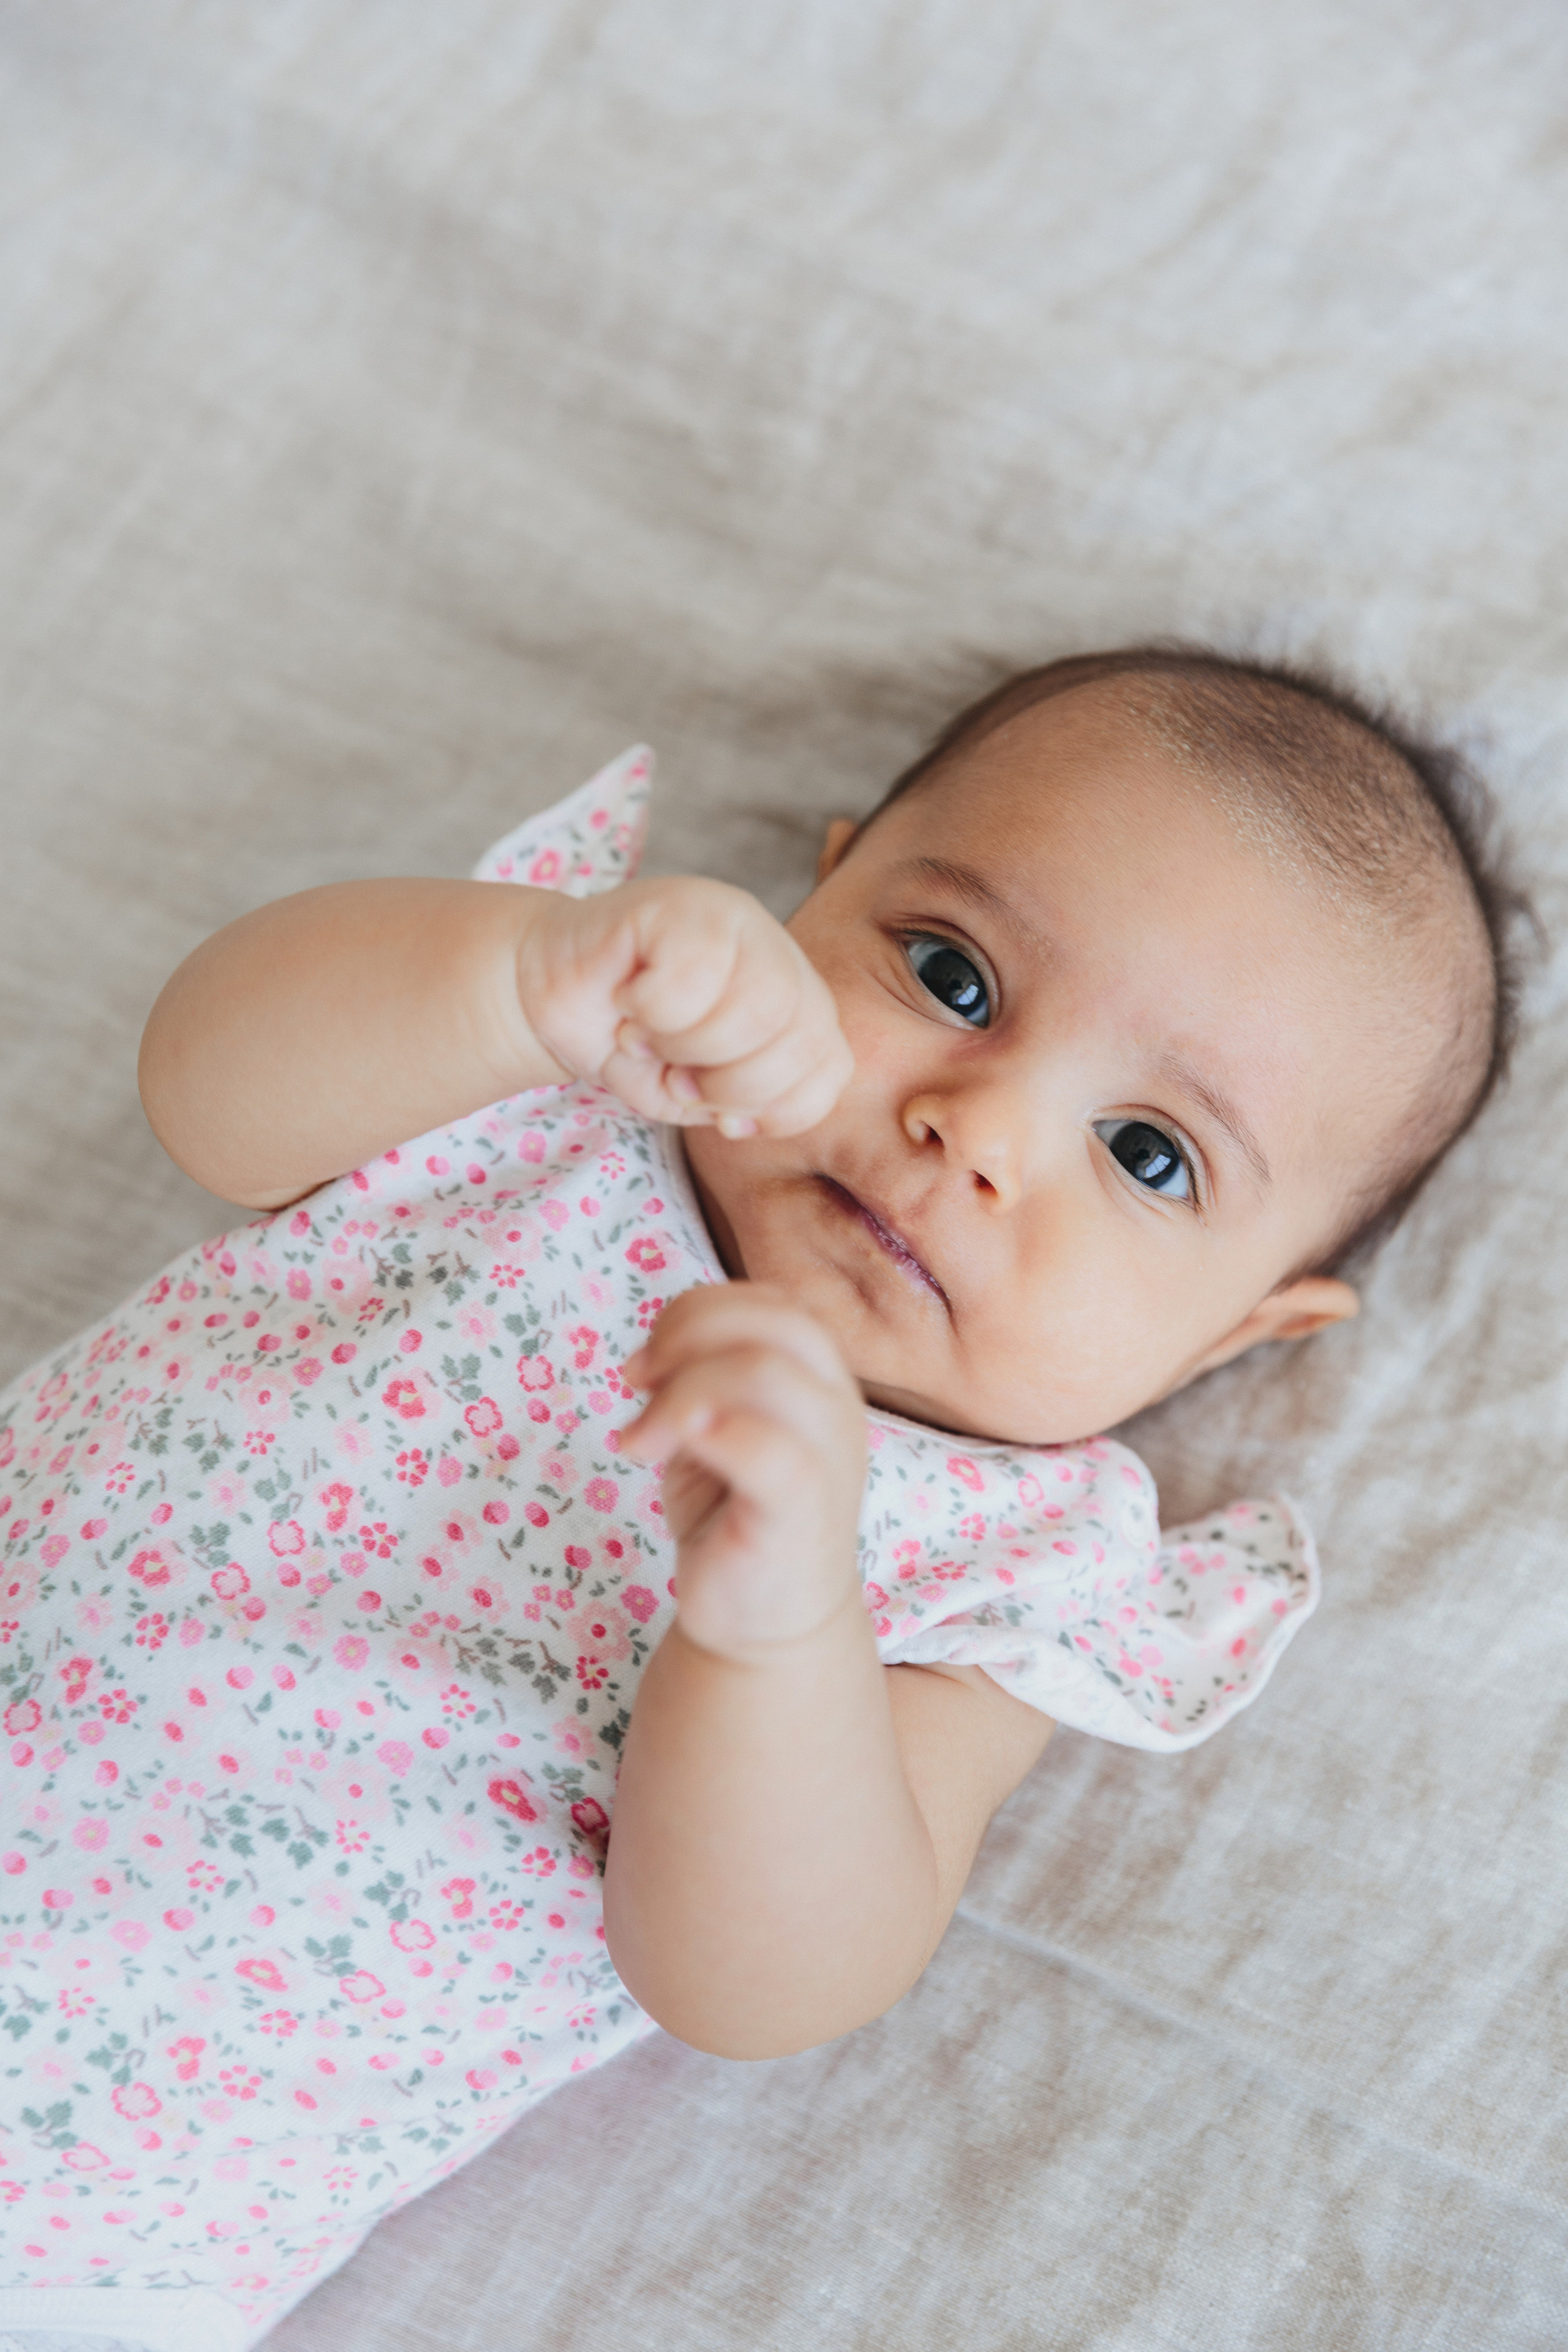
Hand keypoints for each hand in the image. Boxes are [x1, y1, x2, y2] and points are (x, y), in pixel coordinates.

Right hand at [516, 876, 852, 1136]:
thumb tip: (741, 1114)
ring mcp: (733, 919)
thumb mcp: (691, 1095)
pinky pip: (691, 972)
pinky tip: (625, 998)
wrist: (549, 993)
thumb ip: (737, 1107)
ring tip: (643, 1035)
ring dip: (685, 1044)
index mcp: (795, 1002)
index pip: (831, 1066)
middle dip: (729, 1083)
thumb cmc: (628, 1043)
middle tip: (674, 1075)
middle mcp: (776, 952)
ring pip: (755, 1006)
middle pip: (800, 1035)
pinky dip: (648, 1007)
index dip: (776, 1109)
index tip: (720, 1117)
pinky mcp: (679, 902)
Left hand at [619, 1285, 868, 1657]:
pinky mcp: (804, 1510)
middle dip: (686, 1334)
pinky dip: (706, 1434)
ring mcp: (829, 1456)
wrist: (765, 1626)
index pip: (769, 1302)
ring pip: (765, 1371)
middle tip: (636, 1385)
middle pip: (774, 1321)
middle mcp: (837, 1405)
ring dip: (681, 1393)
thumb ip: (698, 1376)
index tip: (644, 1365)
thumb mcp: (713, 1427)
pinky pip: (767, 1447)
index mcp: (819, 1377)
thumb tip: (652, 1354)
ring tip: (641, 1442)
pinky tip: (659, 1459)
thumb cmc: (734, 1516)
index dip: (696, 1311)